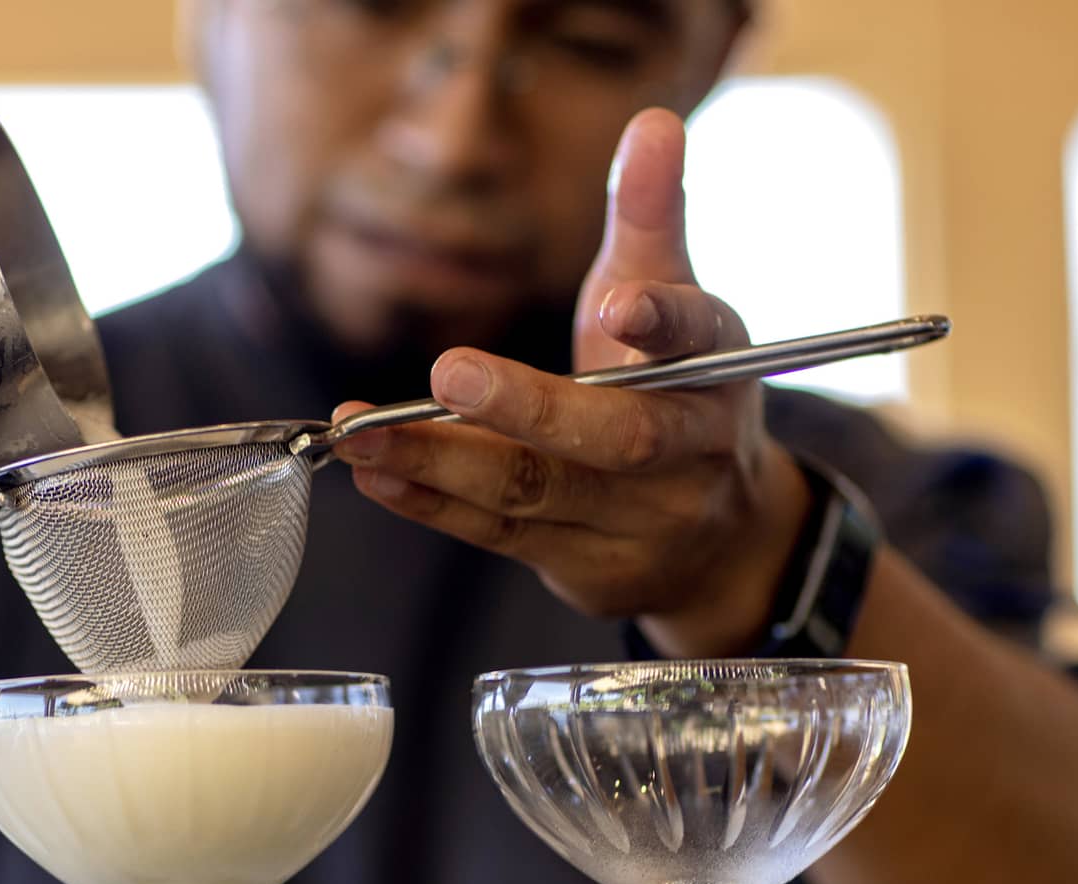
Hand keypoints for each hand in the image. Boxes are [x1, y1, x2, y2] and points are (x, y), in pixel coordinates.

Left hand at [331, 107, 811, 657]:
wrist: (716, 541)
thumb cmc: (680, 401)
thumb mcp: (678, 313)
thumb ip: (651, 221)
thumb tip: (652, 122)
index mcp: (714, 374)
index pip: (697, 343)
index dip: (664, 324)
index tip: (621, 307)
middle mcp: (686, 454)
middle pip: (610, 436)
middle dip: (528, 408)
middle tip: (449, 372)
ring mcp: (637, 522)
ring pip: (533, 492)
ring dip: (440, 462)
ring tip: (360, 434)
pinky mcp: (583, 567)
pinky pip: (499, 535)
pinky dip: (433, 505)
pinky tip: (375, 475)